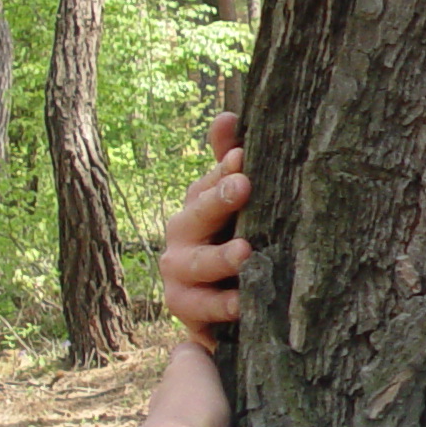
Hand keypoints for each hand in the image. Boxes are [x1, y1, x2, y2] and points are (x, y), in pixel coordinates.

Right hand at [160, 109, 253, 346]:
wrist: (219, 304)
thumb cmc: (230, 240)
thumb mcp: (233, 201)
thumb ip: (228, 163)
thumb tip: (226, 116)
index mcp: (194, 206)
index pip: (207, 183)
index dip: (223, 170)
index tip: (244, 158)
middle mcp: (181, 237)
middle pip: (194, 216)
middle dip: (217, 202)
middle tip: (242, 186)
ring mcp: (180, 275)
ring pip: (194, 266)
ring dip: (219, 259)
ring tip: (246, 253)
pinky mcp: (186, 310)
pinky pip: (200, 310)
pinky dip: (220, 308)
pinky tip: (244, 304)